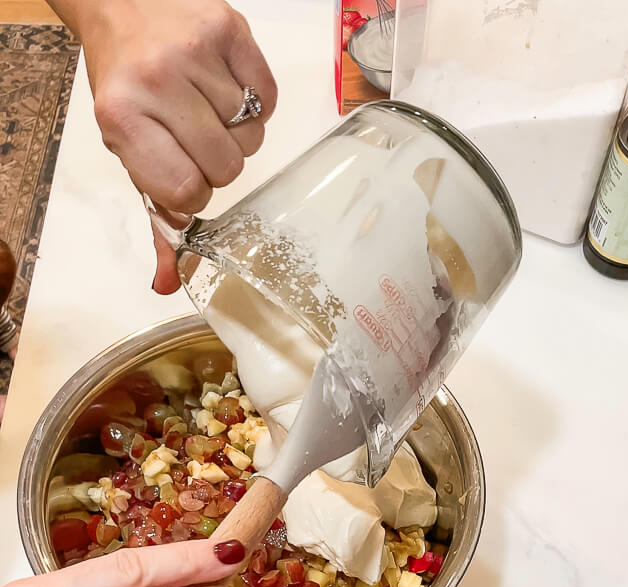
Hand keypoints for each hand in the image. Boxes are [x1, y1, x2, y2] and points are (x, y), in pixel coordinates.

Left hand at [56, 0, 276, 291]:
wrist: (123, 7)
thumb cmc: (128, 89)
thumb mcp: (131, 153)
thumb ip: (156, 215)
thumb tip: (169, 283)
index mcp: (123, 118)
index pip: (186, 192)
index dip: (193, 191)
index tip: (182, 172)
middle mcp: (158, 81)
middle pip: (227, 168)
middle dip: (217, 164)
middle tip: (194, 138)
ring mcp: (196, 51)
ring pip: (251, 137)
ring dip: (237, 134)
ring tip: (209, 110)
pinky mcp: (230, 28)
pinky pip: (268, 99)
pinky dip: (256, 104)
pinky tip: (228, 90)